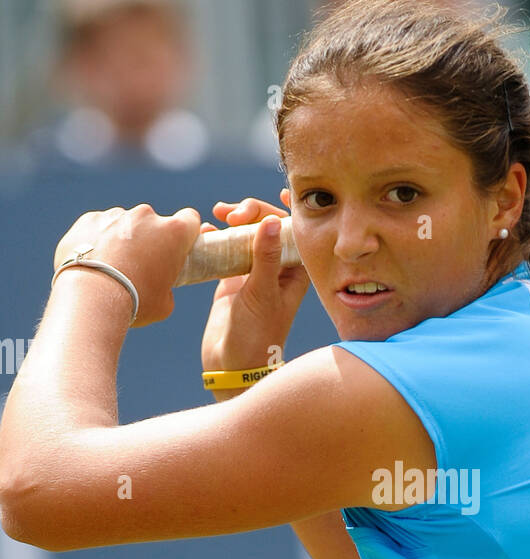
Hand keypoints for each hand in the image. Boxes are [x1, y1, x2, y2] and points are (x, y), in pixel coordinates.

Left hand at [53, 204, 201, 327]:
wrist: (91, 298)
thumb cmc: (134, 302)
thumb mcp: (165, 303)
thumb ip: (167, 285)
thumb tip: (160, 285)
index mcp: (174, 232)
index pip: (190, 219)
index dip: (185, 233)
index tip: (176, 248)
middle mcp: (146, 216)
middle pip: (153, 223)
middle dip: (149, 239)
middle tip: (139, 267)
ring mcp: (116, 215)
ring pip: (124, 224)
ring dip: (122, 240)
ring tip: (111, 268)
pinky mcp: (89, 220)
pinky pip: (98, 227)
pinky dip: (97, 241)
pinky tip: (93, 263)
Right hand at [201, 189, 310, 371]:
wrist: (232, 365)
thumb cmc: (257, 335)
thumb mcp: (262, 294)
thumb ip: (265, 257)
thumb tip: (271, 221)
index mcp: (294, 271)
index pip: (292, 231)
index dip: (285, 210)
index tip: (278, 194)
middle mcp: (274, 269)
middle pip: (266, 227)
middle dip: (252, 213)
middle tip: (234, 214)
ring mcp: (251, 272)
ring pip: (244, 235)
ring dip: (233, 221)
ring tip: (218, 215)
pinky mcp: (230, 279)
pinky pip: (224, 250)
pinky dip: (215, 238)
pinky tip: (206, 233)